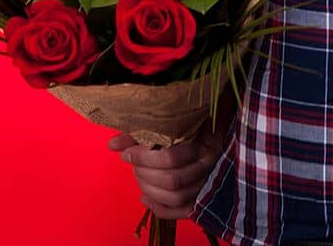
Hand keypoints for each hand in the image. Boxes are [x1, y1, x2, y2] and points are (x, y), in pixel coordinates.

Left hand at [108, 125, 226, 219]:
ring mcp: (208, 183)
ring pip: (176, 197)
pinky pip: (181, 211)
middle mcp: (210, 166)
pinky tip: (144, 197)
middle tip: (133, 163)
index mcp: (205, 143)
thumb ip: (143, 132)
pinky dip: (159, 208)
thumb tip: (112, 145)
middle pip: (172, 180)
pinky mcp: (203, 198)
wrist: (220, 133)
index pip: (171, 158)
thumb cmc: (195, 124)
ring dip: (150, 189)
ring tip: (139, 176)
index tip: (128, 152)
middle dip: (144, 173)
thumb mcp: (173, 121)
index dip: (143, 157)